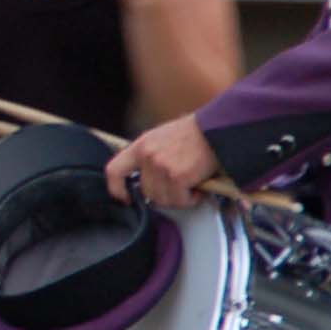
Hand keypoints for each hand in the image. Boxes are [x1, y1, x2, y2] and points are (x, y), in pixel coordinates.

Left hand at [105, 115, 220, 210]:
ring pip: (164, 199)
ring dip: (180, 197)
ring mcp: (161, 166)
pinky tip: (199, 185)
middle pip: (146, 192)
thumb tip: (146, 181)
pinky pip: (181, 200)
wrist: (216, 130)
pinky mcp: (177, 176)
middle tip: (180, 186)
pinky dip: (192, 198)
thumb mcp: (161, 138)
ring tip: (191, 183)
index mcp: (140, 146)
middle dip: (164, 194)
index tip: (126, 198)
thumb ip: (149, 157)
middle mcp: (147, 156)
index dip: (117, 189)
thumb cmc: (194, 134)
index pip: (114, 171)